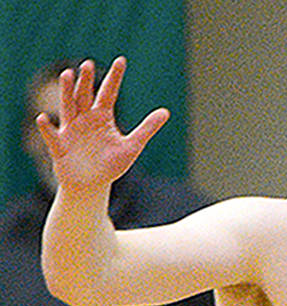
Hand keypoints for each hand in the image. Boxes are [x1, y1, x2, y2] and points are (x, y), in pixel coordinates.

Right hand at [35, 57, 168, 196]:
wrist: (91, 184)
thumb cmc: (111, 165)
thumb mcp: (132, 146)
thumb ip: (147, 128)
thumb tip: (166, 111)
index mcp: (102, 117)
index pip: (109, 93)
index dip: (115, 78)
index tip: (121, 60)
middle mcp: (85, 118)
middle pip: (85, 95)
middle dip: (86, 81)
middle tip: (88, 64)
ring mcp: (70, 129)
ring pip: (67, 107)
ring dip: (66, 92)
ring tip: (67, 75)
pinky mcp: (59, 145)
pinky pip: (51, 135)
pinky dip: (46, 128)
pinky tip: (43, 118)